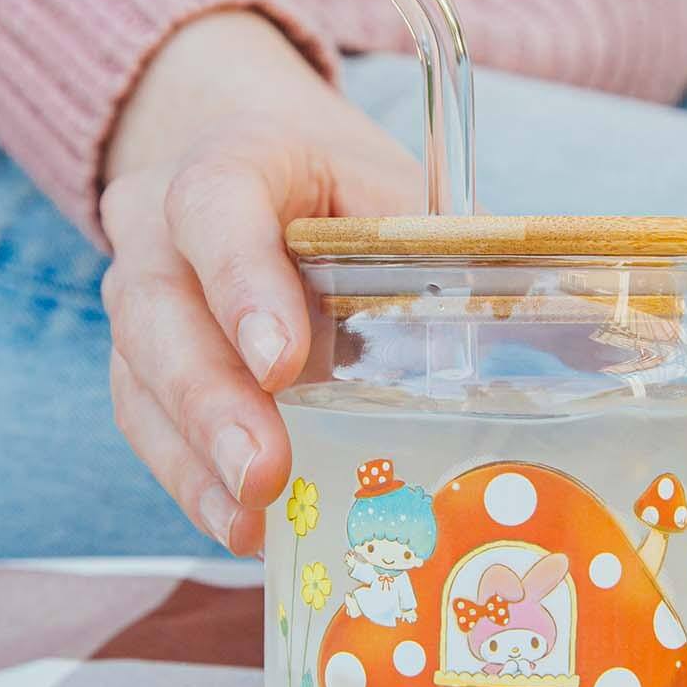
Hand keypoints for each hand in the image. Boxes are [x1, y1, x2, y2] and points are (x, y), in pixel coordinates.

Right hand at [100, 10, 423, 552]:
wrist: (262, 171)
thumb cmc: (341, 192)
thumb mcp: (394, 194)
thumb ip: (437, 250)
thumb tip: (549, 333)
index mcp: (235, 160)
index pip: (215, 206)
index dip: (241, 283)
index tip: (281, 362)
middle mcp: (161, 226)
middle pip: (159, 309)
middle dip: (212, 402)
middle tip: (263, 473)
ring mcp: (140, 296)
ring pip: (139, 376)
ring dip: (196, 457)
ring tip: (251, 518)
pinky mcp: (136, 363)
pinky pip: (146, 424)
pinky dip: (191, 480)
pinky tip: (243, 526)